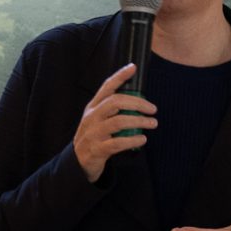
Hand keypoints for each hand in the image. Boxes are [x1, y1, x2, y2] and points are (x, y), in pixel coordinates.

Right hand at [72, 62, 155, 183]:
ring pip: (118, 122)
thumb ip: (112, 111)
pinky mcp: (97, 149)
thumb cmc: (94, 138)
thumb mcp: (98, 120)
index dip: (119, 76)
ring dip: (139, 121)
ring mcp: (93, 133)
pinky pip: (118, 143)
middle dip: (137, 103)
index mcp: (93, 108)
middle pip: (115, 102)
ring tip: (152, 123)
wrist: (77, 163)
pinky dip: (133, 140)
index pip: (106, 87)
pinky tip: (142, 139)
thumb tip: (138, 102)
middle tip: (153, 109)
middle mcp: (92, 118)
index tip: (133, 68)